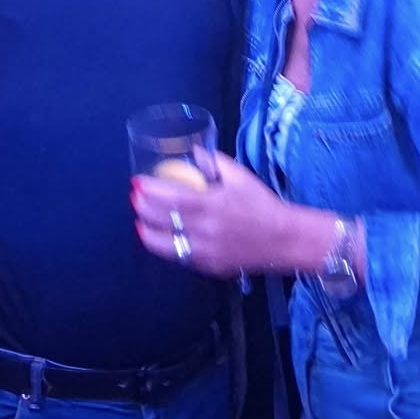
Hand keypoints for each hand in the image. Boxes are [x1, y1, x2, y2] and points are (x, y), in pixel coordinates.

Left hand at [132, 154, 306, 279]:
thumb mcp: (240, 177)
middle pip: (163, 221)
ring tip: (141, 223)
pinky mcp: (209, 266)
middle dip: (143, 209)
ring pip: (165, 246)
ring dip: (148, 233)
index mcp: (212, 205)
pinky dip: (167, 247)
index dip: (151, 192)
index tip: (138, 183)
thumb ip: (215, 162)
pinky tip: (162, 238)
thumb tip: (194, 151)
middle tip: (136, 199)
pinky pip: (180, 257)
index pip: (172, 199)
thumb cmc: (261, 204)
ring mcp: (205, 252)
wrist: (284, 239)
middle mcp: (205, 230)